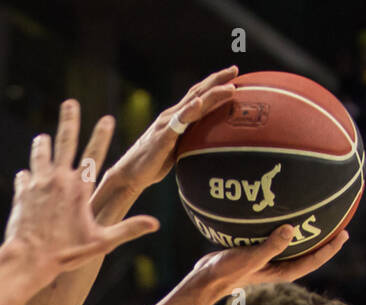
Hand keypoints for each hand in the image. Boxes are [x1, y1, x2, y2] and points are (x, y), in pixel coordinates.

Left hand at [4, 99, 158, 274]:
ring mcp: (38, 184)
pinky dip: (26, 175)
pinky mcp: (22, 193)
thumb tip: (155, 224)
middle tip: (70, 103)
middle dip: (69, 121)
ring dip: (43, 145)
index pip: (94, 155)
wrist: (28, 260)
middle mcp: (59, 180)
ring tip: (43, 137)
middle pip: (65, 142)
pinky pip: (24, 178)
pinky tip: (25, 174)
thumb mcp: (101, 243)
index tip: (106, 118)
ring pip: (41, 155)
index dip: (101, 135)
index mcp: (80, 188)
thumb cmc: (66, 253)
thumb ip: (128, 229)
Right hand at [105, 66, 239, 196]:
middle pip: (198, 93)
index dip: (215, 84)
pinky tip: (198, 103)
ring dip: (212, 94)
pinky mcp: (162, 136)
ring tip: (230, 87)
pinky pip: (177, 122)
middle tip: (235, 70)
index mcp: (177, 117)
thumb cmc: (153, 163)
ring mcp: (166, 124)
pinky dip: (188, 111)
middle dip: (217, 80)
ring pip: (192, 104)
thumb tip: (210, 144)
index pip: (198, 95)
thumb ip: (190, 140)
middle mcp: (172, 115)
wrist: (130, 173)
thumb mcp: (177, 149)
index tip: (233, 75)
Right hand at [187, 227, 350, 303]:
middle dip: (324, 240)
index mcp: (282, 271)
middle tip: (339, 223)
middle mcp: (278, 266)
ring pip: (292, 246)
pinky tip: (282, 213)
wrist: (205, 278)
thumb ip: (271, 246)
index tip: (344, 234)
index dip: (330, 248)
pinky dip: (283, 228)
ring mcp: (267, 260)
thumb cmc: (227, 271)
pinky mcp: (256, 251)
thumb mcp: (250, 258)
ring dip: (305, 233)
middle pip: (307, 253)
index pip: (313, 260)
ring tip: (316, 215)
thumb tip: (292, 229)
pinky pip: (276, 238)